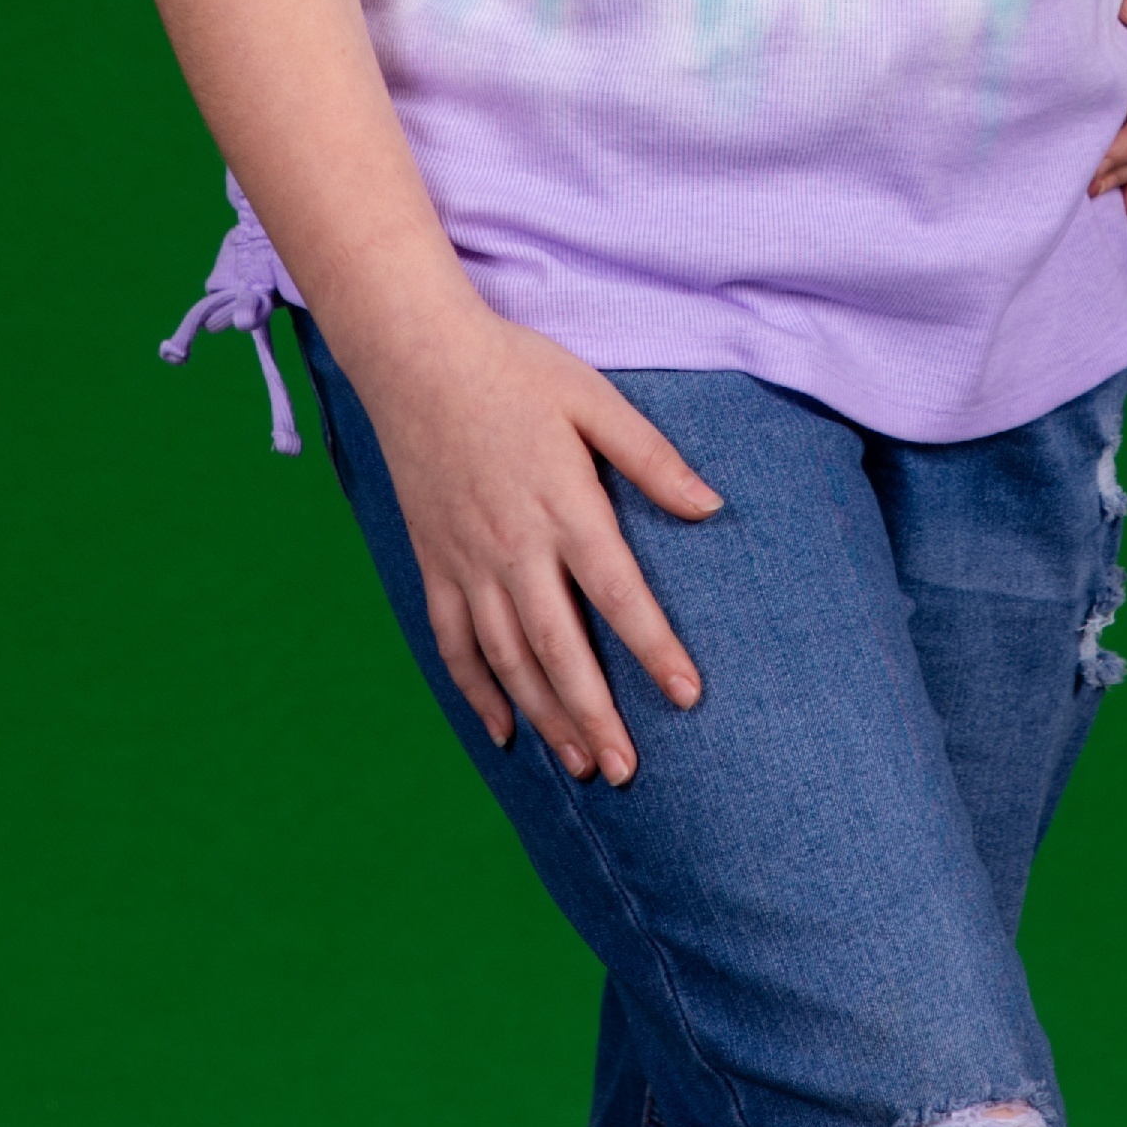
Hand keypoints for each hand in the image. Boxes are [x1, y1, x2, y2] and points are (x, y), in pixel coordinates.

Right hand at [349, 299, 720, 785]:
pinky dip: (475, 691)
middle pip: (558, 646)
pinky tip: (504, 730)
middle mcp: (513, 546)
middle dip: (594, 714)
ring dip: (544, 715)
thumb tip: (711, 508)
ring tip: (581, 764)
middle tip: (625, 770)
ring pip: (506, 657)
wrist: (415, 356)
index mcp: (563, 505)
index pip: (617, 592)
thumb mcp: (593, 399)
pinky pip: (453, 641)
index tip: (687, 695)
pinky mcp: (433, 562)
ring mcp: (466, 560)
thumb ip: (651, 457)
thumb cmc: (516, 370)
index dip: (653, 648)